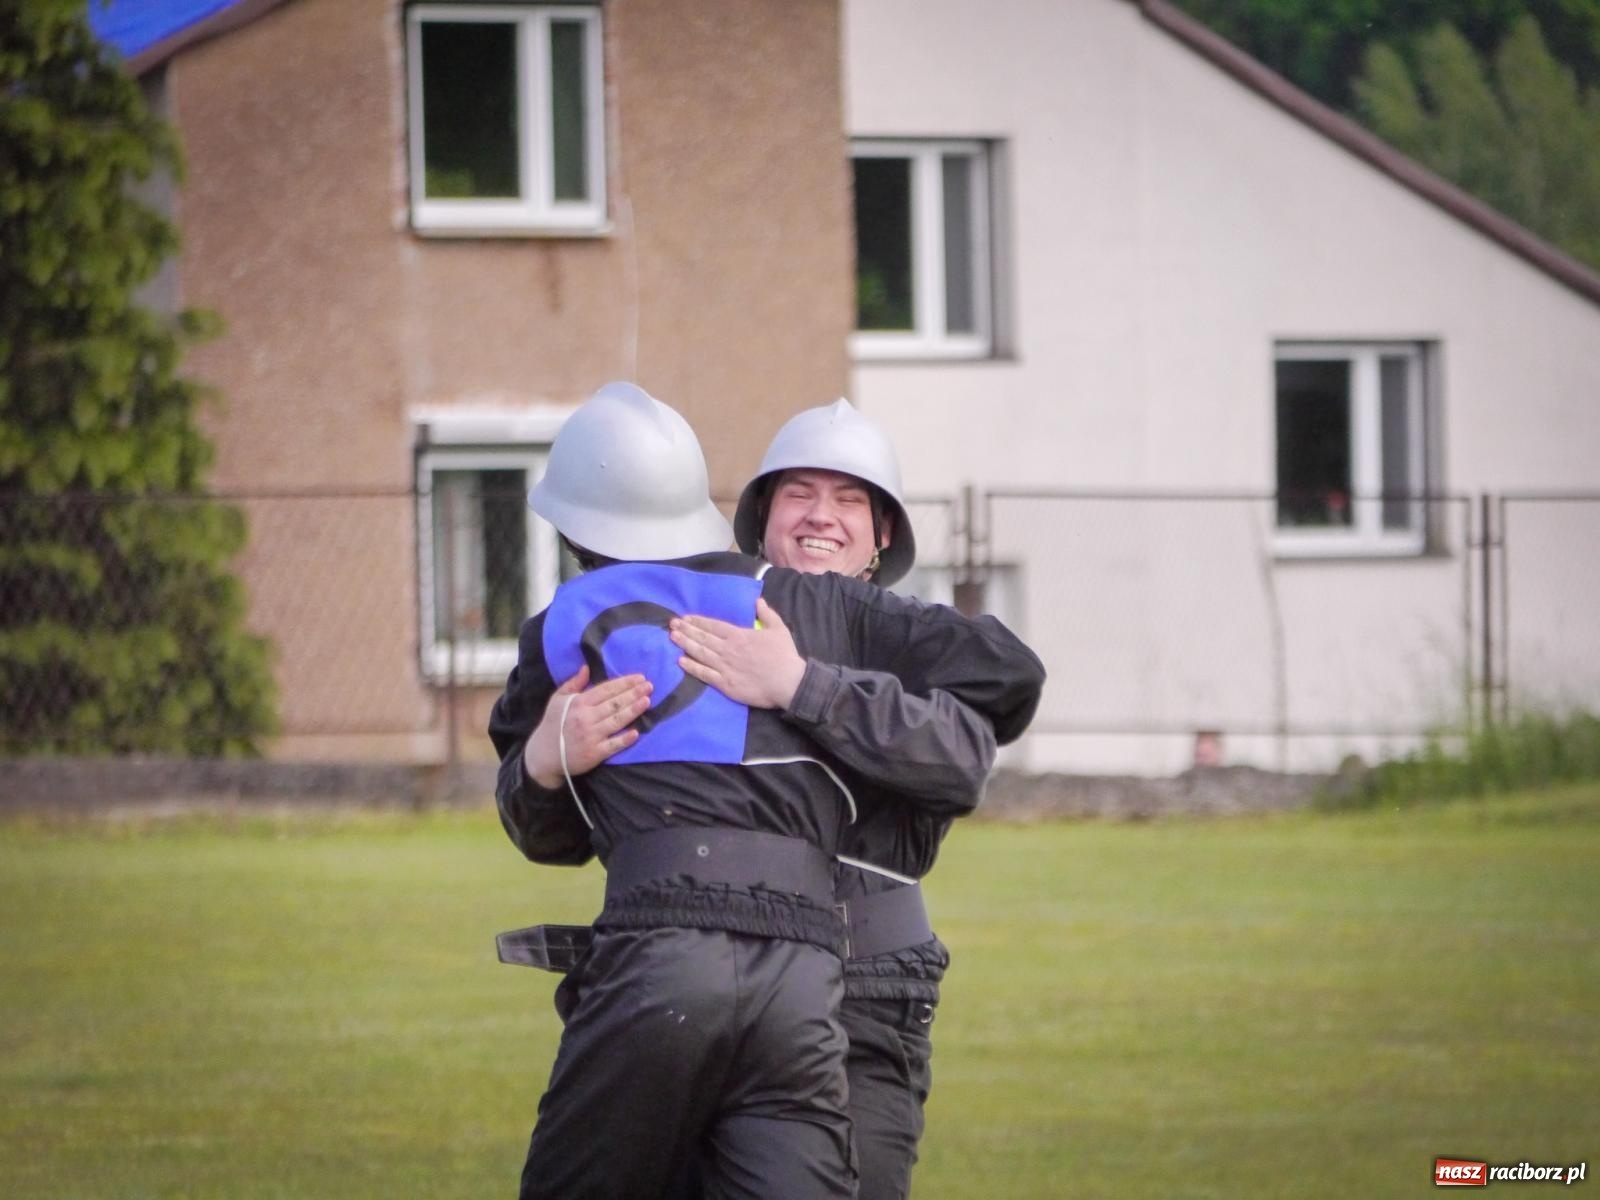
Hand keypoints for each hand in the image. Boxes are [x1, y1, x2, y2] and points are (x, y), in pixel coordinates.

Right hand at [523, 665, 652, 788]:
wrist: (543, 755)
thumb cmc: (553, 724)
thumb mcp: (557, 700)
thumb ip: (573, 684)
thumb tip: (586, 668)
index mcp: (578, 703)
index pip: (606, 690)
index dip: (624, 683)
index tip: (639, 678)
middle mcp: (586, 718)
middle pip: (615, 703)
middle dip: (633, 693)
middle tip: (649, 686)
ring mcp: (591, 736)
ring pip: (617, 721)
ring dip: (633, 710)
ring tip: (647, 701)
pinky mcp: (594, 754)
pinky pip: (613, 745)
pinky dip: (624, 739)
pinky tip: (636, 733)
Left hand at [669, 598, 806, 710]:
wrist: (788, 683)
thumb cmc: (784, 656)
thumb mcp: (778, 629)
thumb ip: (766, 614)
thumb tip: (758, 601)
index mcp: (739, 635)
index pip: (713, 626)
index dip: (698, 622)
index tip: (685, 618)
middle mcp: (728, 649)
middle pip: (703, 638)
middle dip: (686, 630)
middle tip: (671, 624)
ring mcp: (725, 667)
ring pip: (700, 653)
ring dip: (685, 644)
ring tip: (672, 637)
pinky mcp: (725, 684)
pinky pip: (704, 674)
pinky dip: (692, 667)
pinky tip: (681, 661)